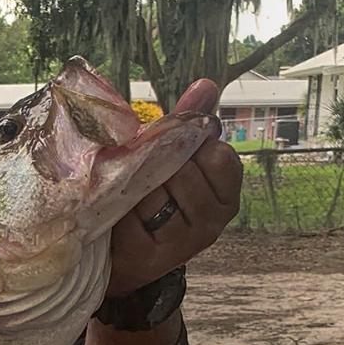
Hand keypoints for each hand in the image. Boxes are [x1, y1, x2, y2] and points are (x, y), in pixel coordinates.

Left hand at [105, 79, 243, 296]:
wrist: (116, 252)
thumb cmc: (147, 197)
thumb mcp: (171, 159)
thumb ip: (188, 124)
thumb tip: (206, 85)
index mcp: (226, 195)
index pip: (218, 156)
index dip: (187, 147)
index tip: (171, 152)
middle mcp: (213, 222)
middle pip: (184, 172)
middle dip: (156, 166)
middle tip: (142, 176)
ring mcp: (185, 244)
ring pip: (156, 194)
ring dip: (135, 188)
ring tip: (129, 197)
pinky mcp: (153, 259)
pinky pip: (132, 217)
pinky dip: (119, 211)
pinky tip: (118, 217)